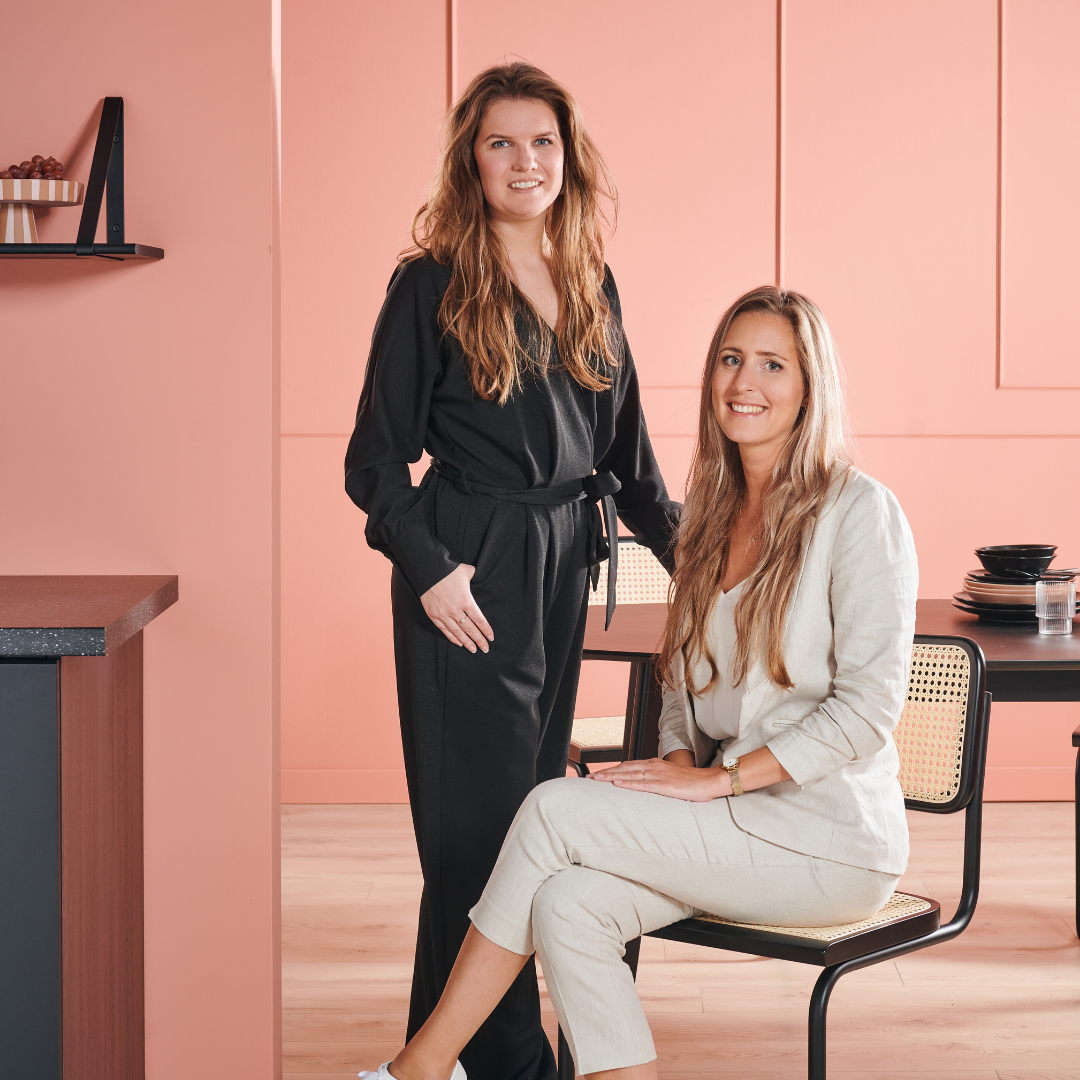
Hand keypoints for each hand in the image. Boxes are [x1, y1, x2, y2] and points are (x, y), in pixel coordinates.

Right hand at [420, 564, 493, 653]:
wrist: (428, 570)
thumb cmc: (448, 570)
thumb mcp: (466, 572)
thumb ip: (473, 576)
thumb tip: (476, 575)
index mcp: (466, 601)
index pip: (479, 620)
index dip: (486, 630)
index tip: (491, 638)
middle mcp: (456, 610)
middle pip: (470, 629)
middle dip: (479, 640)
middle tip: (485, 649)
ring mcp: (444, 614)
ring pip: (458, 632)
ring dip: (467, 642)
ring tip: (473, 649)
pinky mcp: (434, 615)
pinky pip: (445, 630)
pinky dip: (452, 637)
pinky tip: (458, 642)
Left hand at [588, 757, 729, 801]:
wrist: (709, 781)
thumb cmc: (691, 782)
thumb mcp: (669, 778)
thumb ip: (655, 779)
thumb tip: (641, 784)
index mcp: (654, 764)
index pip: (627, 765)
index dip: (611, 769)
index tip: (597, 774)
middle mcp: (653, 766)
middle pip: (624, 768)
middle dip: (605, 772)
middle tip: (589, 777)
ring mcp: (658, 775)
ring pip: (629, 774)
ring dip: (611, 776)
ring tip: (596, 779)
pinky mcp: (664, 785)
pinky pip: (642, 784)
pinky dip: (628, 782)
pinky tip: (617, 783)